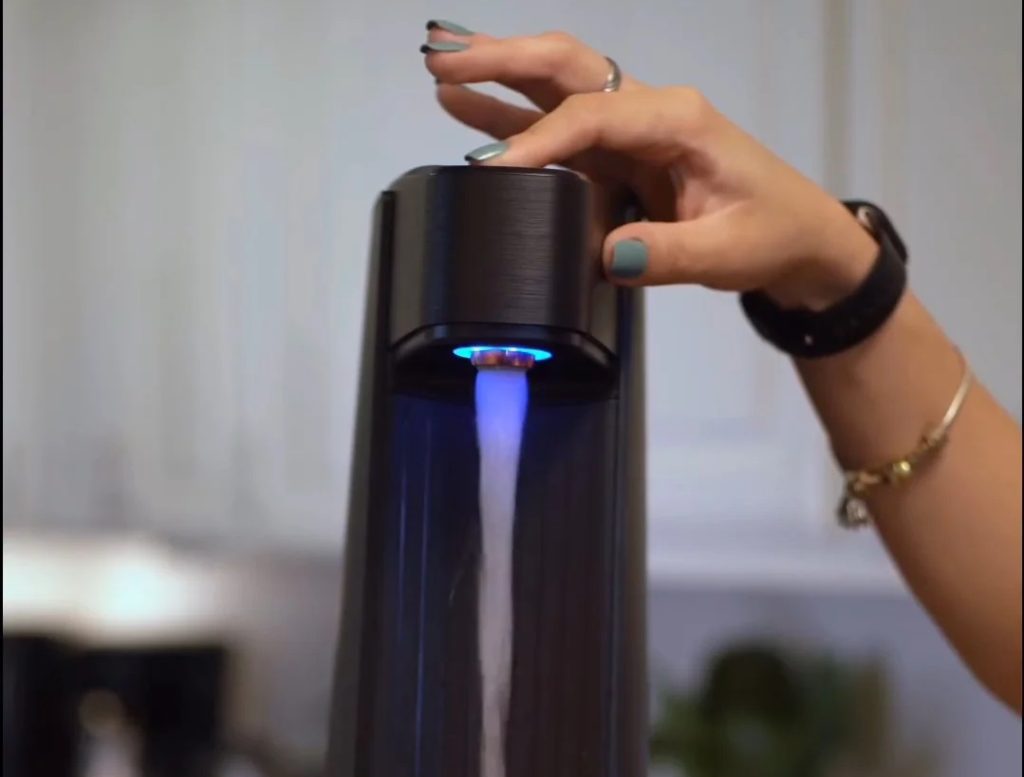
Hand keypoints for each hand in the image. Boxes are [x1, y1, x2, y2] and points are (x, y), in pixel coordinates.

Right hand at [422, 24, 876, 308]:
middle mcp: (649, 111)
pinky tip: (469, 110)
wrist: (796, 238)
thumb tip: (609, 256)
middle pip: (566, 69)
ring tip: (439, 70)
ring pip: (555, 89)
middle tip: (441, 58)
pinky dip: (513, 117)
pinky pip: (559, 129)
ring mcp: (631, 130)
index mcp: (678, 120)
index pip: (593, 117)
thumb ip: (668, 254)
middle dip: (502, 59)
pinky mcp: (619, 156)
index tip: (494, 167)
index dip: (539, 140)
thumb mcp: (727, 252)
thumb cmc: (770, 234)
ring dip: (497, 77)